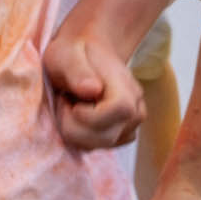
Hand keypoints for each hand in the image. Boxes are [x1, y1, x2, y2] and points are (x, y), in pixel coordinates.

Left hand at [39, 11, 151, 154]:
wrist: (86, 53)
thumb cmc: (73, 52)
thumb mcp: (65, 55)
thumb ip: (77, 71)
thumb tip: (93, 90)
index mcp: (126, 87)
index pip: (119, 111)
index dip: (88, 114)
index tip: (69, 100)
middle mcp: (136, 109)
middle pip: (106, 136)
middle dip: (74, 124)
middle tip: (65, 101)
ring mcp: (132, 124)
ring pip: (102, 145)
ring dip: (76, 130)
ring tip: (72, 106)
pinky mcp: (122, 134)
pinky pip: (100, 146)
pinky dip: (83, 137)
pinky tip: (78, 117)